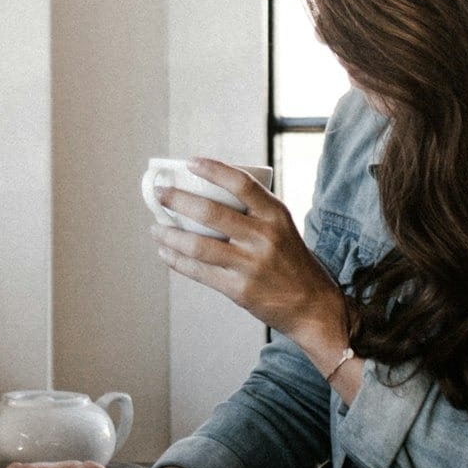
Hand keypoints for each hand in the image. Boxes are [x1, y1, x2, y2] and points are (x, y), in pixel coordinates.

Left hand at [150, 158, 348, 350]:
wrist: (312, 305)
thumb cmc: (291, 262)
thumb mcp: (282, 228)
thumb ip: (254, 213)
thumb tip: (207, 194)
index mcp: (276, 215)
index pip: (241, 183)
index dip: (213, 169)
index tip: (190, 162)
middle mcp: (264, 236)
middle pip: (211, 212)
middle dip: (178, 200)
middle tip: (159, 193)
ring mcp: (250, 264)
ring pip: (198, 244)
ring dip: (170, 235)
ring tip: (155, 228)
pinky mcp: (239, 289)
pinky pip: (199, 271)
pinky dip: (177, 260)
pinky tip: (165, 252)